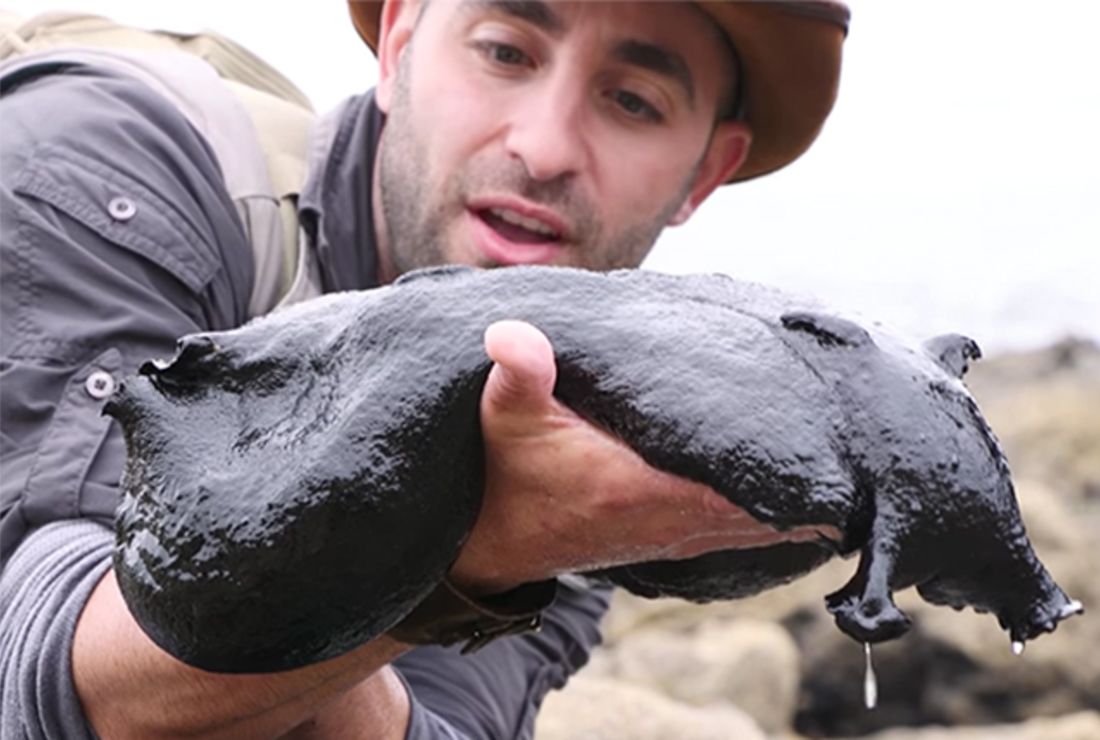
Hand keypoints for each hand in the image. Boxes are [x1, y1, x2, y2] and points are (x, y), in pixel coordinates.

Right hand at [448, 320, 835, 594]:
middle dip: (820, 490)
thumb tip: (509, 332)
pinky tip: (805, 501)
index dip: (800, 479)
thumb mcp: (506, 418)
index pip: (742, 488)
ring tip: (857, 477)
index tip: (853, 460)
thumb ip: (518, 375)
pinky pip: (741, 531)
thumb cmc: (506, 476)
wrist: (492, 543)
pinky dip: (777, 518)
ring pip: (762, 526)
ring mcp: (673, 534)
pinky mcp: (668, 537)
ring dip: (805, 507)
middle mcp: (670, 518)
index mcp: (644, 487)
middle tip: (877, 458)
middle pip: (770, 512)